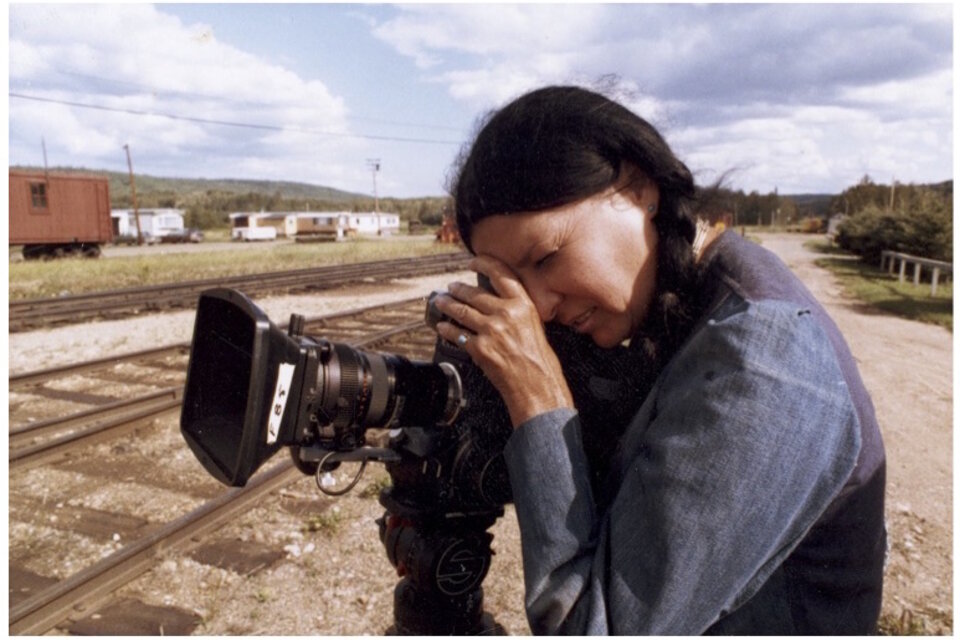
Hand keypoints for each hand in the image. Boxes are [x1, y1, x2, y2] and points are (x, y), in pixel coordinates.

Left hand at [433, 255, 573, 426]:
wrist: (537, 385)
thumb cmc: (539, 360)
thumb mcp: (535, 325)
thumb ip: (517, 310)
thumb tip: (497, 300)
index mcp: (523, 305)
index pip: (500, 274)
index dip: (484, 264)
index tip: (473, 262)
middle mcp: (506, 314)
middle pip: (475, 293)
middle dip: (458, 289)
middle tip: (451, 287)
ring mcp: (491, 331)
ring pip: (462, 311)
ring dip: (448, 305)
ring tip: (441, 301)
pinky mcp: (480, 348)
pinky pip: (457, 334)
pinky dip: (447, 330)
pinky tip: (442, 327)